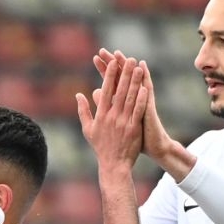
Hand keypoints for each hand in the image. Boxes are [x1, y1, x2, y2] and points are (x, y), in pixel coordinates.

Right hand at [77, 52, 149, 171]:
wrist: (113, 164)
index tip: (113, 62)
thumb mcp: (88, 129)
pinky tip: (145, 87)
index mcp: (100, 115)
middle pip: (118, 91)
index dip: (109, 75)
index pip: (105, 91)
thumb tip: (78, 95)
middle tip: (129, 59)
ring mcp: (123, 122)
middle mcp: (111, 117)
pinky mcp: (134, 128)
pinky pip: (138, 110)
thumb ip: (83, 111)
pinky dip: (141, 99)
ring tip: (139, 67)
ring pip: (129, 98)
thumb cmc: (100, 146)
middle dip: (124, 73)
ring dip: (134, 82)